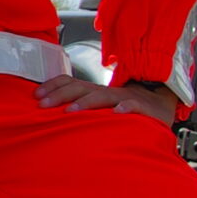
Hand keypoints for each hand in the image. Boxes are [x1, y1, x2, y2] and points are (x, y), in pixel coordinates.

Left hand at [35, 74, 176, 122]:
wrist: (161, 105)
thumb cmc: (126, 108)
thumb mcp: (100, 107)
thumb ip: (81, 108)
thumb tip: (53, 115)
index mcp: (94, 91)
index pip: (70, 82)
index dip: (52, 86)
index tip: (35, 96)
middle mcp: (106, 92)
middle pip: (80, 88)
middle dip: (59, 95)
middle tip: (42, 105)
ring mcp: (124, 98)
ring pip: (102, 96)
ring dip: (86, 102)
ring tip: (71, 111)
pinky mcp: (142, 107)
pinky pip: (133, 106)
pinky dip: (125, 108)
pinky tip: (117, 113)